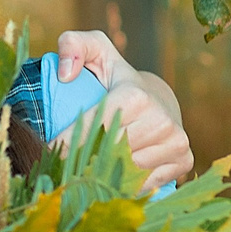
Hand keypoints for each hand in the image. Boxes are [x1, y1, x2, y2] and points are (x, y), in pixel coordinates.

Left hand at [53, 29, 194, 190]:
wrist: (161, 100)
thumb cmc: (118, 78)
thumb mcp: (96, 51)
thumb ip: (73, 45)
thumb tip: (65, 73)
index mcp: (137, 97)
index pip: (92, 129)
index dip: (66, 142)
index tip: (47, 152)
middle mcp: (161, 121)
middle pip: (107, 154)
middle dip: (80, 161)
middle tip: (60, 166)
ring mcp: (175, 144)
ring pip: (124, 173)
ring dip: (99, 177)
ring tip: (82, 173)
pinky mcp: (183, 163)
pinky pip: (142, 186)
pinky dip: (122, 185)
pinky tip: (109, 179)